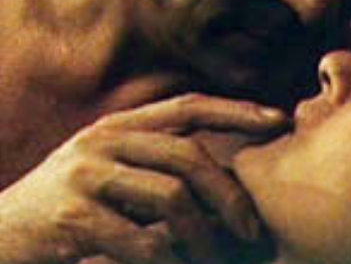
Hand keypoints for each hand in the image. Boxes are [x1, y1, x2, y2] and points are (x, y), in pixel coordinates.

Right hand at [0, 94, 288, 263]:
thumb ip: (155, 165)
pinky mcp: (74, 216)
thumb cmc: (66, 207)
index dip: (237, 110)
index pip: (189, 106)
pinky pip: (143, 241)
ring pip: (174, 198)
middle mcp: (105, 140)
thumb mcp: (109, 172)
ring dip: (205, 236)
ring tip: (219, 258)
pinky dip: (170, 260)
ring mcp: (87, 175)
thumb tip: (223, 179)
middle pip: (190, 156)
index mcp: (119, 126)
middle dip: (231, 194)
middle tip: (252, 230)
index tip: (279, 121)